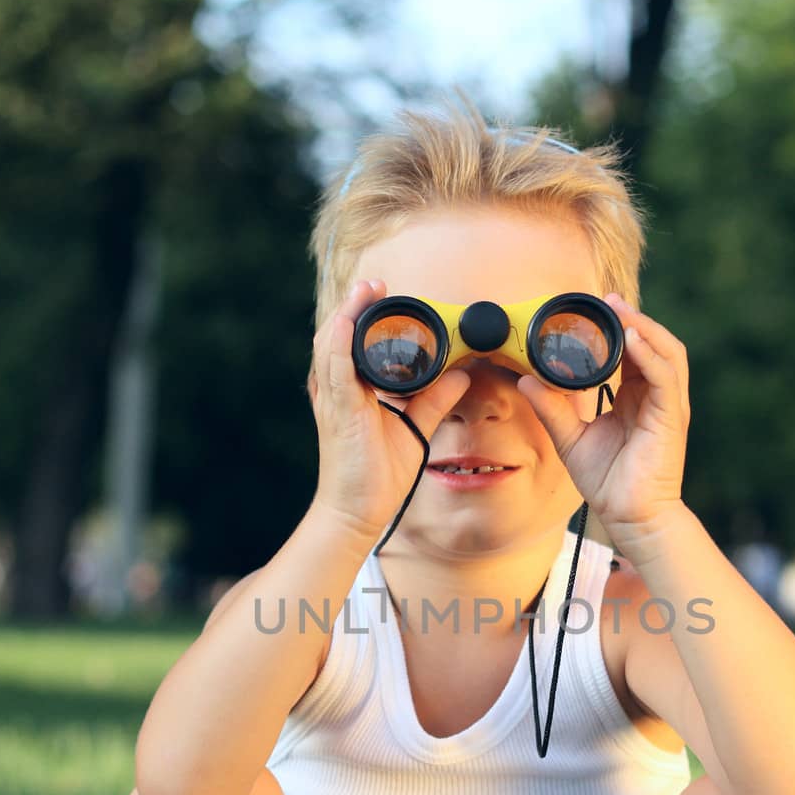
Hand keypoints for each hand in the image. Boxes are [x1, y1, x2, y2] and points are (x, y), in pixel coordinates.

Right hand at [308, 278, 470, 538]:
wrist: (358, 511)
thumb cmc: (376, 474)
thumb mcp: (414, 427)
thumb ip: (435, 399)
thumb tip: (463, 374)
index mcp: (349, 390)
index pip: (351, 343)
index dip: (364, 316)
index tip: (385, 294)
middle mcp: (336, 390)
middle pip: (337, 335)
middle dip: (354, 305)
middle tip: (376, 283)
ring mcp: (334, 400)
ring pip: (331, 344)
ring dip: (348, 313)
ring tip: (365, 289)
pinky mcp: (339, 413)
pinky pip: (335, 370)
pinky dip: (340, 343)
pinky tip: (348, 322)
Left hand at [515, 293, 689, 532]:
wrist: (631, 517)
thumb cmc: (609, 482)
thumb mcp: (571, 438)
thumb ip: (552, 408)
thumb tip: (525, 381)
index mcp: (636, 396)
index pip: (633, 351)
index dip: (617, 327)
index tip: (592, 309)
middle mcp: (656, 396)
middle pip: (653, 343)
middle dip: (632, 318)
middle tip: (605, 299)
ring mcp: (668, 405)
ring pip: (666, 352)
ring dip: (644, 327)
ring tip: (620, 309)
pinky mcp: (672, 417)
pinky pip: (665, 377)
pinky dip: (649, 354)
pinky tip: (631, 339)